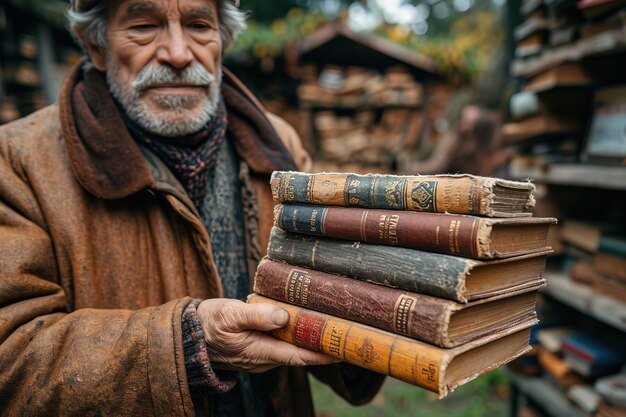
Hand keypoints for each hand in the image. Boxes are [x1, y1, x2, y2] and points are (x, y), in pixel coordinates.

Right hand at [196, 298, 337, 372]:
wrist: (189, 334)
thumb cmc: (209, 323)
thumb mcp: (230, 314)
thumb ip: (256, 316)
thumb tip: (283, 316)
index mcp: (259, 352)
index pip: (299, 357)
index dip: (323, 354)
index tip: (344, 349)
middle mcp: (264, 358)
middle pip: (300, 353)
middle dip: (323, 345)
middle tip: (346, 331)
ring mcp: (261, 354)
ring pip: (292, 348)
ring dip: (311, 338)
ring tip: (332, 323)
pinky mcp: (258, 347)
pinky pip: (283, 343)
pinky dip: (296, 334)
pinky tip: (306, 319)